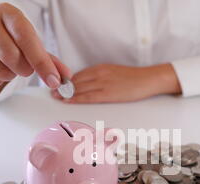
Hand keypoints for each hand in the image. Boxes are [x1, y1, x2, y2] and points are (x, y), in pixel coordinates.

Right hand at [0, 3, 70, 96]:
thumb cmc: (13, 41)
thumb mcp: (33, 47)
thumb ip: (50, 62)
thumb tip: (65, 78)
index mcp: (9, 13)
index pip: (26, 37)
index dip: (41, 62)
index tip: (53, 80)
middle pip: (10, 55)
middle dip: (23, 69)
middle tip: (24, 68)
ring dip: (8, 76)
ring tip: (8, 68)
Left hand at [52, 63, 180, 103]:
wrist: (148, 79)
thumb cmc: (134, 79)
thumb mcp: (115, 73)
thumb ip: (102, 78)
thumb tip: (89, 85)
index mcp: (101, 68)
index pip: (79, 74)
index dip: (66, 80)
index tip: (57, 84)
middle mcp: (99, 74)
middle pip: (76, 80)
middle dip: (62, 87)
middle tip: (51, 92)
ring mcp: (103, 83)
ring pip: (79, 88)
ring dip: (66, 93)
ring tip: (55, 97)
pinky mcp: (108, 93)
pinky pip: (88, 96)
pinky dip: (76, 98)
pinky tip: (68, 100)